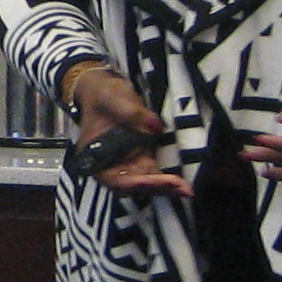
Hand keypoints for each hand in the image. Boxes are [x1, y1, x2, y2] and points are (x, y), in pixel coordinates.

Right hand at [63, 62, 185, 194]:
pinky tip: (183, 183)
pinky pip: (154, 174)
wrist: (106, 91)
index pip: (115, 179)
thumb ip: (130, 112)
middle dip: (157, 187)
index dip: (136, 183)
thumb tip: (154, 126)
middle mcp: (111, 167)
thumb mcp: (112, 98)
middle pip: (134, 185)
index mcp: (96, 158)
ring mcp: (128, 164)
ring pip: (146, 182)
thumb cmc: (103, 96)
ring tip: (186, 190)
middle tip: (181, 188)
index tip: (156, 180)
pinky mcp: (141, 159)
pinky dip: (168, 179)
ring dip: (165, 187)